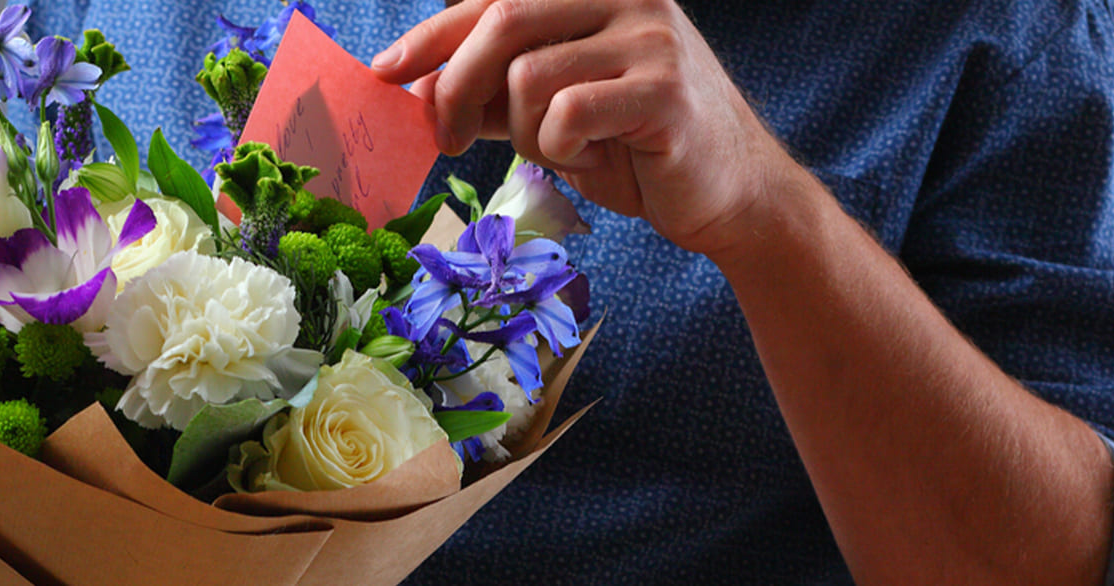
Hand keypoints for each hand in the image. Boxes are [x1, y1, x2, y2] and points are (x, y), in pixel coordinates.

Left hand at [372, 0, 802, 254]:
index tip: (386, 71)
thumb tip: (416, 87)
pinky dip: (558, 148)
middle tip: (439, 139)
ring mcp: (652, 38)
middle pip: (504, 20)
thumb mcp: (551, 112)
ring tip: (553, 151)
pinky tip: (587, 157)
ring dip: (520, 132)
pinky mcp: (665, 91)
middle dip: (453, 85)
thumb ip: (494, 92)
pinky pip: (567, 114)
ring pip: (529, 75)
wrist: (727, 194)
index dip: (433, 34)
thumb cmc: (634, 149)